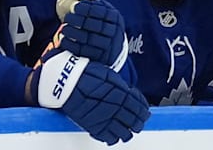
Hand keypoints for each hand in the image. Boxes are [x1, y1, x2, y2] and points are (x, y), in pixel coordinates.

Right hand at [30, 50, 149, 144]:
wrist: (67, 81)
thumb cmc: (86, 74)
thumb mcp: (110, 76)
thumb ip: (122, 88)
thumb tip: (132, 95)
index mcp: (122, 94)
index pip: (140, 108)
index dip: (144, 112)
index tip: (145, 114)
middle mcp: (116, 108)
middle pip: (134, 122)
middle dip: (138, 124)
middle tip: (138, 124)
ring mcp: (105, 119)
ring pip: (123, 133)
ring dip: (128, 133)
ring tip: (128, 133)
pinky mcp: (93, 126)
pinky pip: (108, 137)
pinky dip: (113, 139)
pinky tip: (115, 137)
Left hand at [58, 0, 128, 68]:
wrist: (112, 46)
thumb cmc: (103, 24)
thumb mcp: (103, 12)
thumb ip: (93, 6)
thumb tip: (75, 2)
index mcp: (115, 18)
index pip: (101, 12)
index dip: (86, 9)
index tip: (74, 7)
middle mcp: (115, 31)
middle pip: (95, 25)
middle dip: (78, 20)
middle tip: (67, 17)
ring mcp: (109, 46)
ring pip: (90, 39)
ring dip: (74, 33)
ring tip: (64, 28)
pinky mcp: (100, 57)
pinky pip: (84, 51)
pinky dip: (72, 46)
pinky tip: (64, 40)